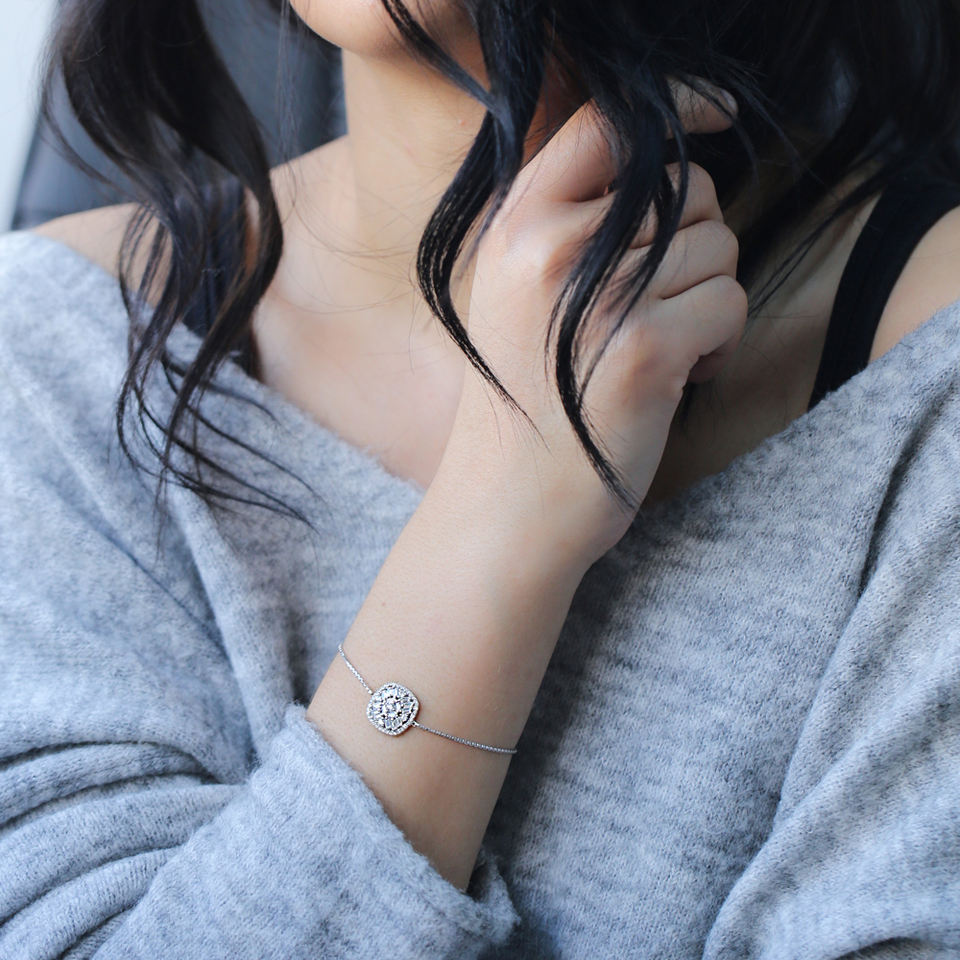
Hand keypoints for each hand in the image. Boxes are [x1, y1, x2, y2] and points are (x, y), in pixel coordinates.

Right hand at [436, 81, 746, 567]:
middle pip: (684, 190)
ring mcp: (598, 298)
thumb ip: (564, 226)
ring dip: (708, 299)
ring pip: (717, 248)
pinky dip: (720, 342)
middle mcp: (548, 249)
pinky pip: (729, 302)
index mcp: (512, 228)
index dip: (673, 111)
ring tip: (658, 349)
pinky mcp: (645, 350)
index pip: (605, 125)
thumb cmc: (523, 405)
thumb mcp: (512, 297)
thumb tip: (670, 178)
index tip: (715, 118)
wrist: (504, 505)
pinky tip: (677, 377)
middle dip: (695, 244)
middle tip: (659, 305)